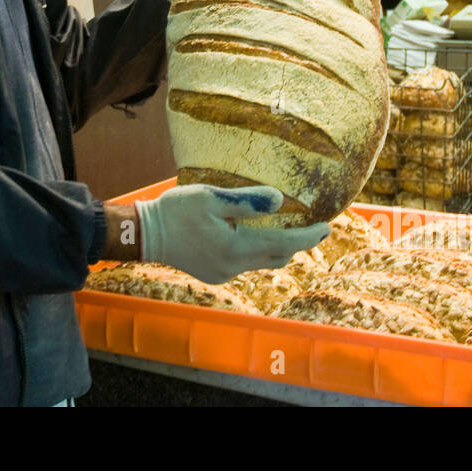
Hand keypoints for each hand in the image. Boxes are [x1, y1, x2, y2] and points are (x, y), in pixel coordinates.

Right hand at [135, 185, 329, 283]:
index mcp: (236, 248)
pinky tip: (257, 236)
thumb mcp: (211, 197)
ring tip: (290, 230)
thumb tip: (280, 200)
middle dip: (298, 244)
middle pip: (277, 258)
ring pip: (262, 263)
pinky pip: (245, 264)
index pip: (283, 245)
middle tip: (315, 228)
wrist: (145, 234)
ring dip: (278, 248)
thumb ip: (247, 200)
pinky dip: (258, 251)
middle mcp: (233, 266)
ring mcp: (223, 273)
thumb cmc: (176, 210)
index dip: (307, 237)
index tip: (326, 227)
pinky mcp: (214, 273)